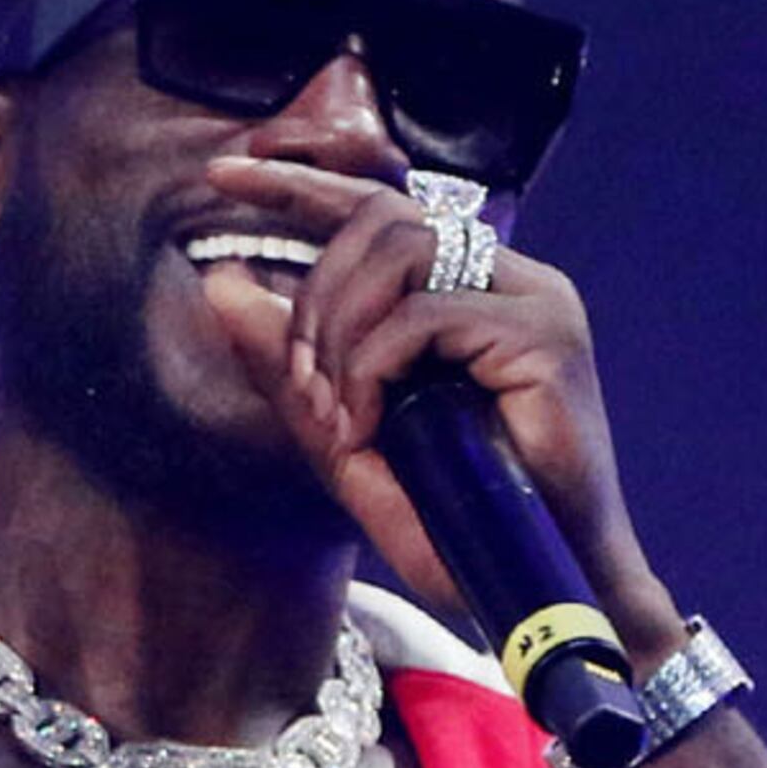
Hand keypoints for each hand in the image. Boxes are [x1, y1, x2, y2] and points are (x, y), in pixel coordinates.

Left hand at [188, 157, 678, 655]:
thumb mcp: (352, 446)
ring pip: (400, 251)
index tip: (222, 173)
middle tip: (303, 389)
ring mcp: (535, 301)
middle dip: (315, 298)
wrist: (547, 594)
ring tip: (337, 415)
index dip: (299, 186)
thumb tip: (219, 282)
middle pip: (381, 220)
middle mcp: (511, 281)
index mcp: (472, 294)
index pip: (381, 208)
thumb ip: (292, 371)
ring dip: (339, 330)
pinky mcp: (547, 335)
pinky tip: (365, 427)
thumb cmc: (465, 533)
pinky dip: (371, 369)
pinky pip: (423, 315)